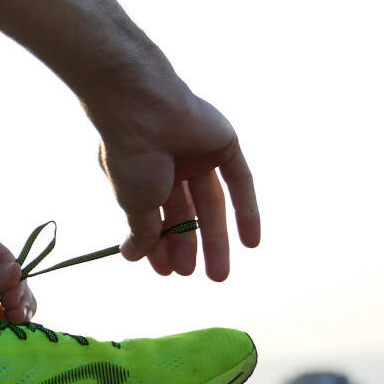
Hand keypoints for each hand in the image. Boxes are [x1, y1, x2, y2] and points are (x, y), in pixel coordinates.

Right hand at [94, 89, 260, 280]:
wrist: (143, 108)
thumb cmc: (131, 156)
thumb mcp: (133, 203)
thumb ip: (141, 231)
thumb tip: (132, 256)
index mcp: (141, 174)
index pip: (154, 215)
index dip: (159, 244)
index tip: (163, 272)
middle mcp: (169, 164)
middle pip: (185, 212)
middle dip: (187, 245)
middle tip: (192, 275)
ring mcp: (197, 154)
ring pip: (212, 203)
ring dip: (216, 239)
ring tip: (219, 275)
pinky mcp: (224, 145)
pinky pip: (240, 182)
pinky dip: (247, 211)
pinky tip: (251, 243)